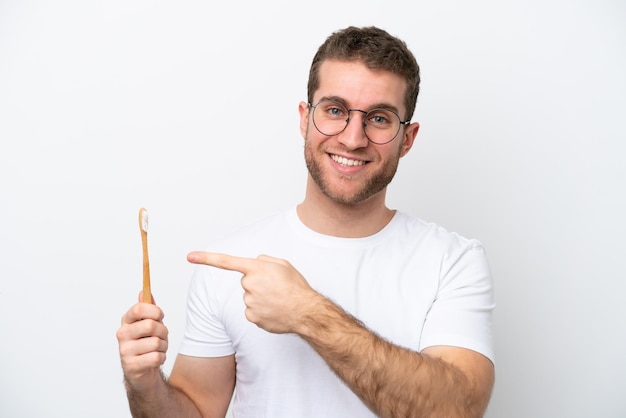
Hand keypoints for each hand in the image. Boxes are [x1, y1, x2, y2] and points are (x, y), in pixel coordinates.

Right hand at [116, 292, 168, 388]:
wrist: (143, 371)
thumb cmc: (147, 343)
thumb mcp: (149, 323)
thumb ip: (148, 308)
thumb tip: (144, 291)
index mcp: (126, 321)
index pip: (139, 309)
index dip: (154, 311)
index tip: (159, 316)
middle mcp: (122, 334)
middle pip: (150, 325)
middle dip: (163, 331)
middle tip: (161, 336)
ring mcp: (125, 351)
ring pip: (156, 342)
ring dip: (163, 346)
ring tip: (157, 349)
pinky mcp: (131, 366)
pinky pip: (156, 357)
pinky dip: (161, 358)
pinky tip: (155, 359)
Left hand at [187, 252, 318, 333]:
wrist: (306, 312)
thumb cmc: (296, 287)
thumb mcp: (283, 264)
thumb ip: (265, 260)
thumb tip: (254, 264)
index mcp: (256, 268)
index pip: (226, 261)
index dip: (206, 258)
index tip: (189, 256)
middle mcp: (249, 284)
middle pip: (246, 281)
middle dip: (257, 283)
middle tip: (275, 288)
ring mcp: (249, 302)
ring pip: (249, 297)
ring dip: (260, 297)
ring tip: (277, 300)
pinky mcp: (251, 317)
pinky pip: (251, 310)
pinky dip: (261, 310)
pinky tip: (274, 310)